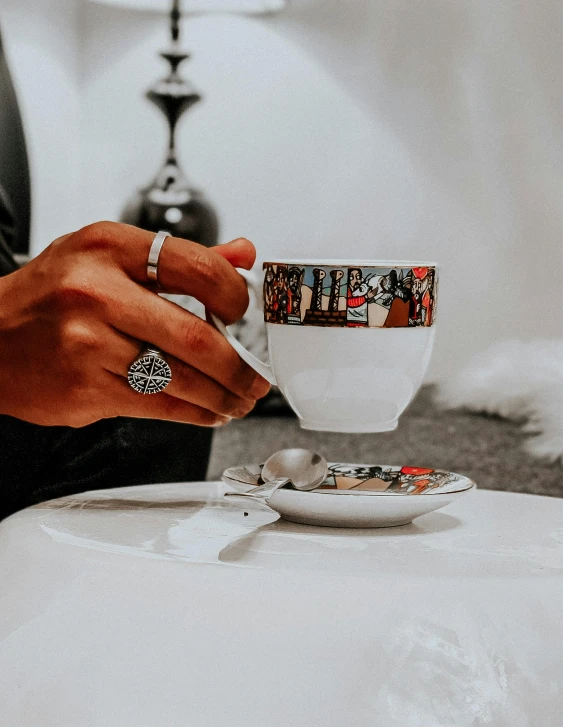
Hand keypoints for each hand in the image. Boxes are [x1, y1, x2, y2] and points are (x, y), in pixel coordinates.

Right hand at [0, 222, 269, 426]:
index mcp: (109, 248)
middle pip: (195, 336)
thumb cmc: (50, 294)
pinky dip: (193, 413)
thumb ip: (178, 257)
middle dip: (239, 367)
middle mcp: (97, 293)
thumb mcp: (105, 254)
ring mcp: (88, 344)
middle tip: (255, 378)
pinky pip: (157, 406)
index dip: (237, 296)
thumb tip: (241, 254)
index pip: (198, 267)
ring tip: (238, 399)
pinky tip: (207, 411)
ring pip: (180, 379)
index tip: (246, 315)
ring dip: (222, 396)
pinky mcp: (84, 389)